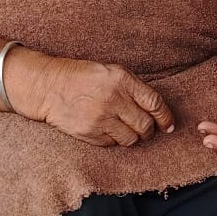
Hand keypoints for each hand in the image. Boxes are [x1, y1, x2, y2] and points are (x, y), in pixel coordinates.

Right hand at [4, 49, 173, 145]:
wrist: (48, 86)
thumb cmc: (82, 77)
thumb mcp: (111, 71)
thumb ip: (134, 88)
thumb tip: (157, 110)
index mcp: (122, 80)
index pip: (155, 104)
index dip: (166, 117)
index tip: (168, 124)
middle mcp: (113, 99)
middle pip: (145, 126)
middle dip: (149, 130)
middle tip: (145, 128)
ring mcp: (101, 118)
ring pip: (131, 139)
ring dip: (132, 136)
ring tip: (124, 128)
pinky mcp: (89, 133)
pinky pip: (112, 144)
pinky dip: (113, 139)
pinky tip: (105, 128)